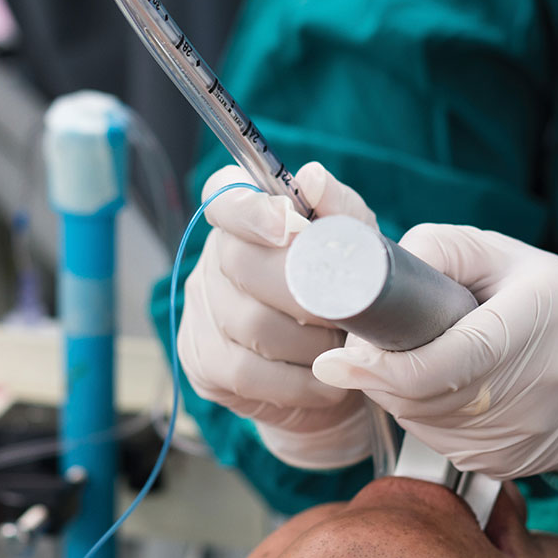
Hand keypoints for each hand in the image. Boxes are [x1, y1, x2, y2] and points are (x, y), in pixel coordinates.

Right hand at [178, 162, 377, 469]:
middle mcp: (213, 260)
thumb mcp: (355, 247)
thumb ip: (340, 210)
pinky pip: (246, 372)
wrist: (335, 371)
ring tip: (340, 345)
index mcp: (246, 220)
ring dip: (308, 341)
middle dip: (304, 289)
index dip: (250, 209)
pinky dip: (296, 380)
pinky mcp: (203, 362)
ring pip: (250, 323)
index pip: (225, 196)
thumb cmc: (343, 294)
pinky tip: (323, 380)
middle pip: (243, 263)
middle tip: (344, 308)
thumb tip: (313, 177)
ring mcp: (201, 312)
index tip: (288, 225)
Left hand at [312, 226, 557, 479]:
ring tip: (414, 359)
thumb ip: (443, 250)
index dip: (385, 365)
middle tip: (367, 345)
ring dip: (398, 395)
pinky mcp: (511, 465)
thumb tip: (376, 272)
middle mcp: (537, 387)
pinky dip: (425, 417)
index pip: (448, 360)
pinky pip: (441, 445)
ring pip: (425, 424)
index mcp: (536, 321)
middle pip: (425, 396)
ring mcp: (524, 435)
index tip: (338, 358)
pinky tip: (442, 390)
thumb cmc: (553, 302)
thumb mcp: (505, 257)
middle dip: (380, 374)